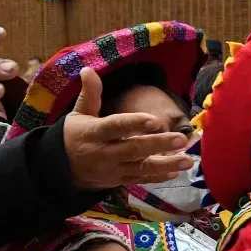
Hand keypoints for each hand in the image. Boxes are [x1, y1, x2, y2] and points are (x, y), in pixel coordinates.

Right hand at [64, 67, 194, 189]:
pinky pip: (141, 179)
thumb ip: (90, 94)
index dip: (135, 123)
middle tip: (182, 139)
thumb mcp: (79, 114)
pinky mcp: (119, 180)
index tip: (156, 120)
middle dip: (159, 144)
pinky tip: (176, 171)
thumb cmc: (75, 135)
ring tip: (188, 160)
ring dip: (166, 164)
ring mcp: (114, 169)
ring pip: (142, 168)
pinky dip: (158, 177)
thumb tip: (88, 69)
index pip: (116, 127)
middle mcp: (105, 153)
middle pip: (134, 148)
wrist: (62, 168)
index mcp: (94, 133)